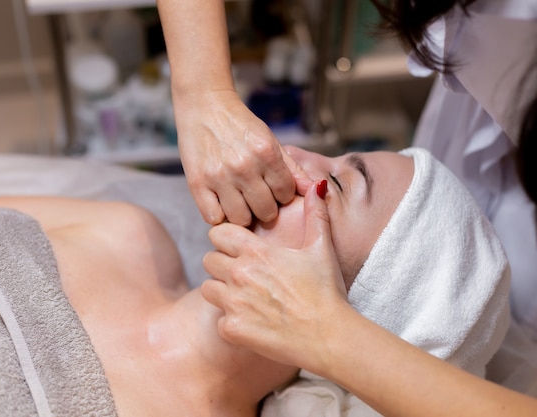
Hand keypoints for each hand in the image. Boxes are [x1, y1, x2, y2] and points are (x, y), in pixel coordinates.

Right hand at [174, 89, 311, 225]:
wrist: (204, 106)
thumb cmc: (239, 125)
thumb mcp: (270, 140)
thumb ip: (293, 168)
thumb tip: (316, 189)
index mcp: (266, 153)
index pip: (285, 195)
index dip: (280, 195)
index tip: (271, 189)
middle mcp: (244, 166)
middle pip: (266, 212)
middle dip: (264, 208)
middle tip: (255, 197)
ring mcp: (219, 177)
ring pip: (241, 219)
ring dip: (242, 214)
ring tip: (238, 200)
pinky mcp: (197, 184)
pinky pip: (214, 218)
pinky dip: (219, 215)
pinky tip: (221, 203)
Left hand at [201, 181, 348, 370]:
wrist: (329, 337)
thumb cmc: (326, 291)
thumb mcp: (321, 248)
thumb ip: (315, 214)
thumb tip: (318, 186)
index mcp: (256, 251)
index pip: (217, 233)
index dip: (227, 239)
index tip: (239, 248)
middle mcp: (239, 274)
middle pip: (209, 260)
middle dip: (223, 265)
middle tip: (244, 275)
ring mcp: (233, 303)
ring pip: (207, 288)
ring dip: (222, 291)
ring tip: (245, 297)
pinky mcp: (232, 329)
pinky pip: (219, 320)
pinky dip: (232, 321)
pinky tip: (253, 321)